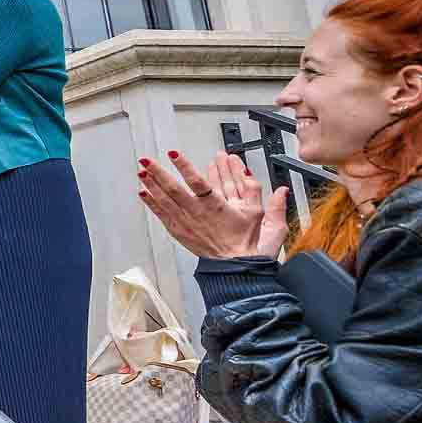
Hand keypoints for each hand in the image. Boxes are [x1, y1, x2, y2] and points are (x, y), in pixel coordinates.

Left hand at [139, 150, 288, 259]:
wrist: (235, 268)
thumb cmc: (247, 245)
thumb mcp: (265, 221)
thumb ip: (268, 200)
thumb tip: (279, 189)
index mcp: (218, 208)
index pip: (199, 183)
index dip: (185, 167)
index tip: (175, 154)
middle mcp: (199, 215)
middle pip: (175, 190)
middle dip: (159, 172)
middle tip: (147, 159)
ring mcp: (187, 224)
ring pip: (165, 201)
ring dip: (152, 185)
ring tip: (141, 171)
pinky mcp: (181, 232)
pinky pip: (163, 216)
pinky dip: (152, 204)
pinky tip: (143, 193)